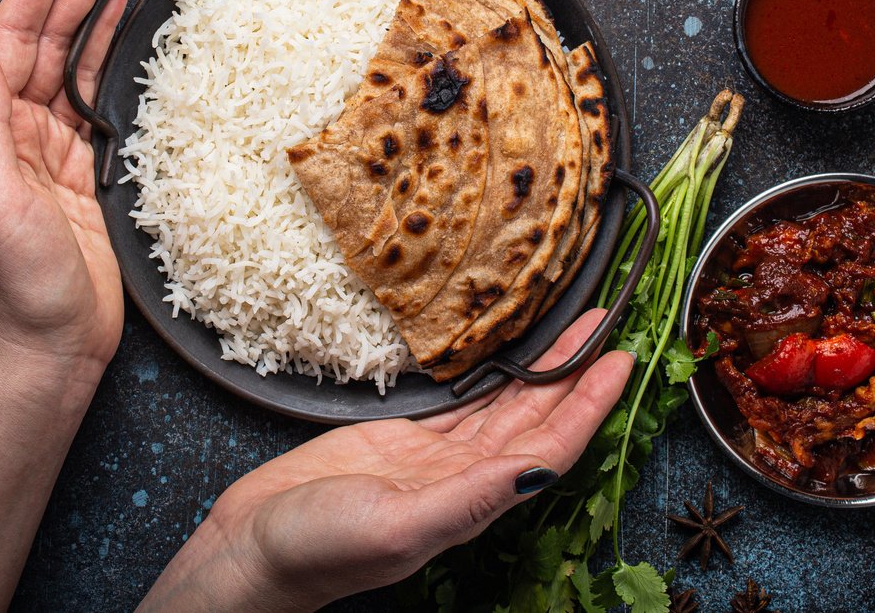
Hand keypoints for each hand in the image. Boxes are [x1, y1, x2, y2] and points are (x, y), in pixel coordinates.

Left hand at [0, 0, 131, 381]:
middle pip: (46, 40)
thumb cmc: (17, 291)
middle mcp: (17, 133)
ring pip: (75, 63)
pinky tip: (133, 34)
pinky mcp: (88, 174)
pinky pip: (100, 101)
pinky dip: (116, 62)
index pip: (10, 40)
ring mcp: (54, 151)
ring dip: (97, 13)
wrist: (50, 352)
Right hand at [140, 309, 632, 610]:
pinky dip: (489, 375)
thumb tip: (535, 470)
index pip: (550, 447)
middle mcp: (464, 479)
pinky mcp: (400, 441)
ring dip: (540, 369)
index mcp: (473, 502)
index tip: (621, 361)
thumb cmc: (318, 549)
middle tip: (607, 323)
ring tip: (572, 329)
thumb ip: (469, 499)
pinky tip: (506, 351)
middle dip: (575, 373)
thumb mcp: (398, 526)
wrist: (253, 551)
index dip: (589, 405)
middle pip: (536, 418)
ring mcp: (434, 459)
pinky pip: (460, 402)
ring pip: (503, 406)